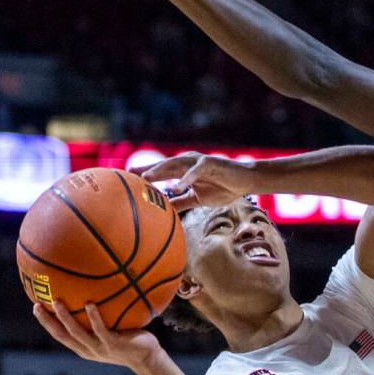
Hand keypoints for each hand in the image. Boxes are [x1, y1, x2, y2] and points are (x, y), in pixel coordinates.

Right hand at [33, 301, 162, 372]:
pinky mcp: (113, 344)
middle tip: (37, 305)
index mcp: (84, 347)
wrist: (147, 358)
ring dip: (65, 317)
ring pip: (77, 333)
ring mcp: (100, 348)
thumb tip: (93, 295)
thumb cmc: (129, 342)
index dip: (46, 323)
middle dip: (47, 321)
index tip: (36, 307)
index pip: (60, 335)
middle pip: (61, 335)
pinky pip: (101, 330)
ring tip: (56, 301)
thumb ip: (100, 320)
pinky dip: (94, 317)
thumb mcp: (110, 332)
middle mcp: (88, 350)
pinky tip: (89, 304)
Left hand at [134, 153, 256, 211]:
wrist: (246, 181)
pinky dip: (185, 179)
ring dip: (160, 170)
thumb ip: (182, 202)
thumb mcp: (198, 198)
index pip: (162, 171)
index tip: (128, 179)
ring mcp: (198, 162)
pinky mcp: (210, 164)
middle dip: (146, 169)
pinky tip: (175, 187)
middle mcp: (188, 163)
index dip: (146, 174)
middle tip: (129, 174)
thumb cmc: (223, 187)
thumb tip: (165, 211)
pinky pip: (195, 172)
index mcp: (184, 170)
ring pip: (176, 165)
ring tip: (146, 178)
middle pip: (164, 166)